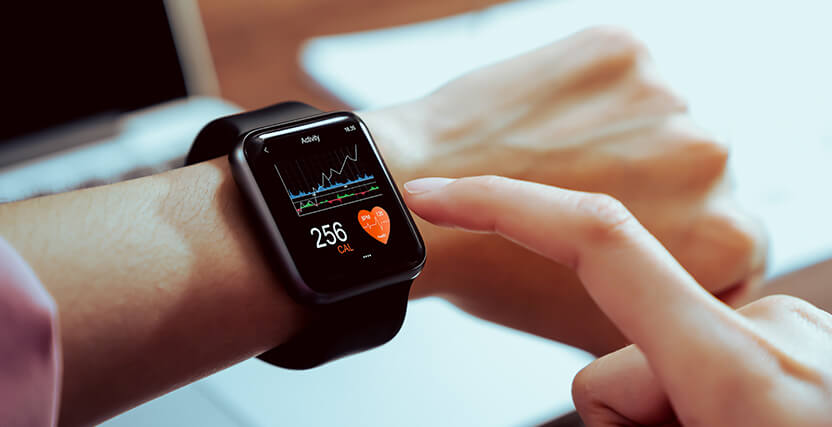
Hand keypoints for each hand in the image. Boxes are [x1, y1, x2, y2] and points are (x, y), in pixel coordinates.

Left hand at [363, 27, 765, 353]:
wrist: (415, 199)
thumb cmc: (493, 267)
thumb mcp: (595, 323)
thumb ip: (659, 307)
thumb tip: (676, 304)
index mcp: (726, 237)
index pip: (730, 232)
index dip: (676, 235)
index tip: (638, 233)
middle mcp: (709, 160)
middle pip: (694, 171)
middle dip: (650, 183)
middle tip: (585, 196)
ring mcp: (665, 98)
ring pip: (653, 119)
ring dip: (619, 135)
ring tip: (558, 161)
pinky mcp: (620, 51)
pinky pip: (615, 76)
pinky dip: (586, 95)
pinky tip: (545, 125)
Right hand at [403, 175, 831, 425]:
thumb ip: (619, 417)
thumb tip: (588, 402)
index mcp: (739, 367)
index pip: (597, 242)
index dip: (506, 206)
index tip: (441, 197)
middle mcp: (770, 330)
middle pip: (617, 354)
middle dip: (618, 417)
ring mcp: (793, 336)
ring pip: (662, 361)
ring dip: (664, 416)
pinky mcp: (805, 346)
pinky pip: (711, 359)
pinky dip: (702, 403)